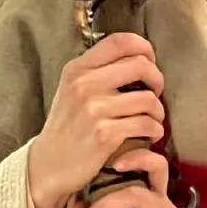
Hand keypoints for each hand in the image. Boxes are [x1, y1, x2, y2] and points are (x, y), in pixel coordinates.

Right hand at [27, 32, 165, 207]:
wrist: (48, 165)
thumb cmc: (67, 127)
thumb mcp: (72, 90)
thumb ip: (98, 71)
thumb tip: (138, 57)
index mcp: (77, 69)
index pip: (119, 41)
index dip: (144, 47)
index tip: (150, 60)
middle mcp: (85, 84)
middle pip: (141, 65)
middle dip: (157, 79)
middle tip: (155, 92)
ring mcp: (94, 109)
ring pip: (148, 99)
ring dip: (158, 111)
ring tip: (152, 119)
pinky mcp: (105, 134)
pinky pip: (146, 124)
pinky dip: (155, 130)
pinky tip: (150, 134)